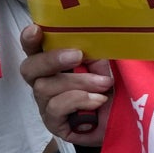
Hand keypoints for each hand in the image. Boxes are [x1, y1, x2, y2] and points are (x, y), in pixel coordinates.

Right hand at [19, 25, 112, 146]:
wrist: (125, 122)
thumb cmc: (112, 91)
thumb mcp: (106, 68)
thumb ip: (94, 58)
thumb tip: (88, 52)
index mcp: (54, 64)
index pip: (34, 49)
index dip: (30, 40)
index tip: (36, 29)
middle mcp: (44, 82)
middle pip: (29, 68)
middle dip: (52, 59)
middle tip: (77, 55)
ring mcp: (45, 104)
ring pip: (46, 87)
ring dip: (79, 82)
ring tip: (104, 85)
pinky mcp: (53, 123)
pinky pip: (56, 107)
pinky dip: (79, 100)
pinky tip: (98, 101)